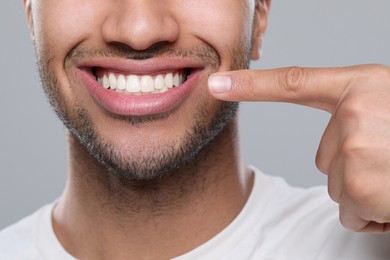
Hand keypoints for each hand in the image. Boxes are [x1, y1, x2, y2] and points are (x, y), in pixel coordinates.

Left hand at [208, 65, 389, 232]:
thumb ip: (356, 111)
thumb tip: (339, 140)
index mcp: (361, 85)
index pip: (293, 83)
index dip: (251, 85)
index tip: (217, 84)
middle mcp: (353, 111)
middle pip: (321, 157)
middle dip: (353, 169)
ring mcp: (352, 148)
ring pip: (336, 185)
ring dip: (366, 190)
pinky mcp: (356, 185)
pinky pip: (349, 212)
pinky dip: (372, 213)